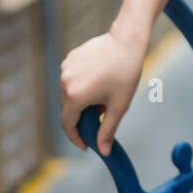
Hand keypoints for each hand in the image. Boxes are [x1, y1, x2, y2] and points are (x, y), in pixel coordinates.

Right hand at [58, 24, 147, 155]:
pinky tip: (99, 81)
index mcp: (75, 96)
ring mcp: (65, 69)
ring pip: (69, 94)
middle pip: (68, 109)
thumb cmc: (126, 73)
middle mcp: (65, 82)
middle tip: (99, 120)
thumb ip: (108, 130)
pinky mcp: (70, 58)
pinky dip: (81, 86)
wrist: (127, 40)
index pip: (68, 124)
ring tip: (103, 97)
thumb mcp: (119, 106)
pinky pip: (72, 79)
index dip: (76, 138)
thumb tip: (104, 151)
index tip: (86, 145)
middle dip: (81, 118)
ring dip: (81, 101)